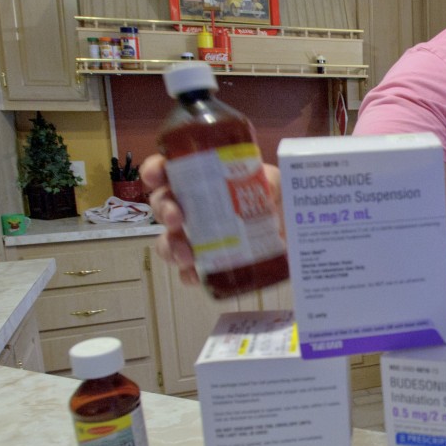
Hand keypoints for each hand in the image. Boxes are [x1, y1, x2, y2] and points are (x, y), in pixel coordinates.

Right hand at [142, 153, 282, 286]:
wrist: (290, 230)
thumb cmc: (272, 200)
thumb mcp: (274, 183)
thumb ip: (269, 180)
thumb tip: (265, 184)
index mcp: (200, 180)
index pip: (168, 171)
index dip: (155, 170)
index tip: (154, 175)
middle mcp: (191, 208)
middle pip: (162, 205)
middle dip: (164, 210)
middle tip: (177, 217)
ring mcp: (195, 237)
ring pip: (167, 241)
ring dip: (171, 246)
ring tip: (187, 254)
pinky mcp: (207, 263)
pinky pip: (188, 272)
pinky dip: (188, 275)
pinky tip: (195, 275)